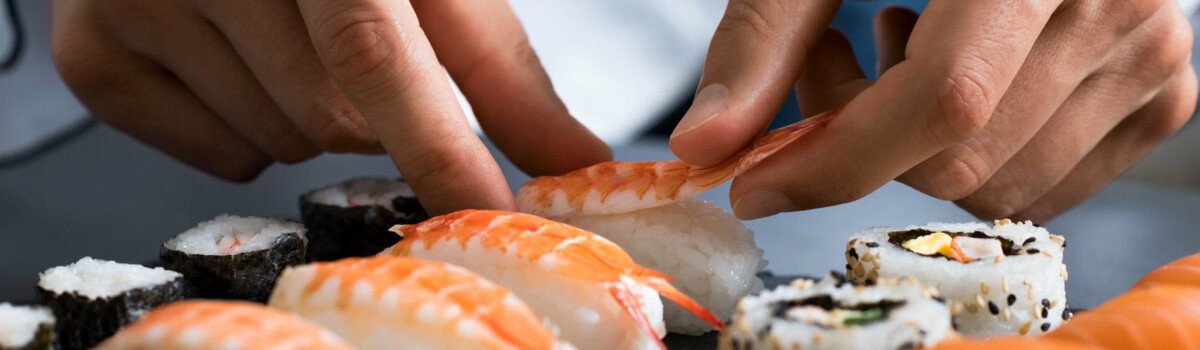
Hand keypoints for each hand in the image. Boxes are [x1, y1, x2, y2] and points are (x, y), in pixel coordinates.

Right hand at [51, 0, 610, 214]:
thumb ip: (499, 69)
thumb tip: (569, 158)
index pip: (370, 51)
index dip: (434, 145)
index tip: (482, 211)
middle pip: (330, 121)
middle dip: (373, 114)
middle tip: (356, 47)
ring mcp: (135, 0)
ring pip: (278, 145)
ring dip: (311, 119)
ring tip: (290, 40)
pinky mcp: (92, 51)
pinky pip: (218, 157)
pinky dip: (250, 132)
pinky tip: (239, 61)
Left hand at [670, 0, 1195, 221]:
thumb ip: (763, 35)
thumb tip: (705, 143)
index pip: (943, 103)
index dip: (835, 161)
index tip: (754, 184)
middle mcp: (1117, 3)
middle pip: (959, 159)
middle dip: (861, 139)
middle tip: (830, 58)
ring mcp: (1151, 52)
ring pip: (997, 185)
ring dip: (914, 146)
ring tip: (896, 47)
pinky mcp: (1160, 89)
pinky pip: (1045, 183)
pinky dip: (977, 153)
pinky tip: (956, 70)